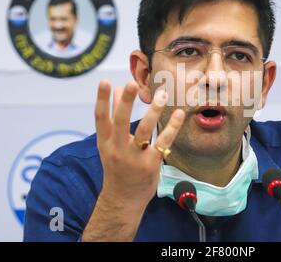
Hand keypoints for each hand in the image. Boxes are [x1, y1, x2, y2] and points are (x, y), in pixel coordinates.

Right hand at [95, 79, 184, 204]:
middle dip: (125, 103)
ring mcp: (135, 157)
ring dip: (154, 111)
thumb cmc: (117, 165)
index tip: (105, 81)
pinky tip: (179, 114)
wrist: (123, 198)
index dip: (101, 100)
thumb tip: (115, 88)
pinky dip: (172, 127)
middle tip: (131, 84)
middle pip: (120, 122)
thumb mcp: (110, 143)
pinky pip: (163, 142)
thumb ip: (114, 116)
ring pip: (144, 131)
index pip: (100, 118)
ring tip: (162, 95)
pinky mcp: (151, 163)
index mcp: (105, 142)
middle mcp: (118, 148)